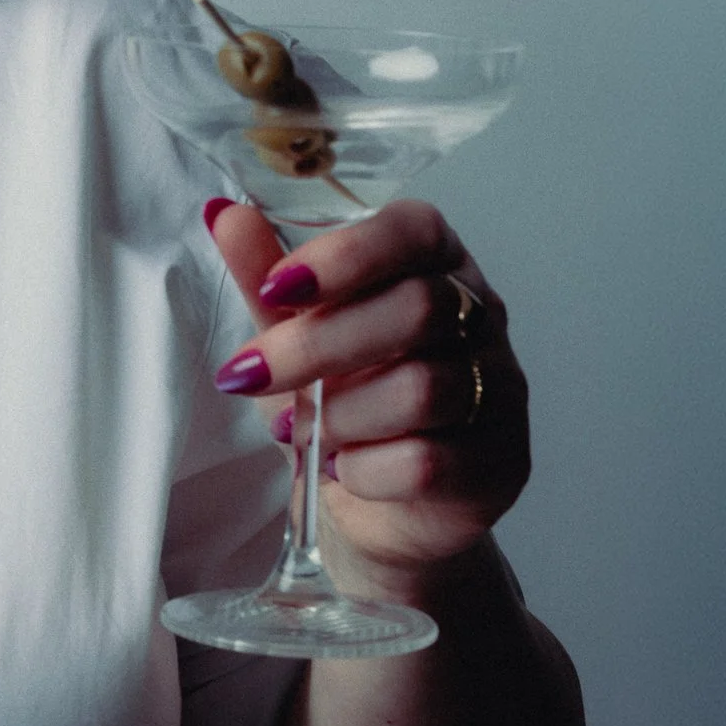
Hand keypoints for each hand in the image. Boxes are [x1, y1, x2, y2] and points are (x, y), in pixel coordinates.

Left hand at [206, 198, 529, 596]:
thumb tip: (224, 215)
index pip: (414, 231)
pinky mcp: (502, 461)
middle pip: (420, 308)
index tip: (276, 286)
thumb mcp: (294, 336)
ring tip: (304, 431)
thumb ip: (266, 277)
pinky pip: (428, 462)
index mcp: (436, 263)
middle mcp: (482, 316)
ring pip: (423, 389)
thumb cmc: (342, 403)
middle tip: (252, 375)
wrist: (381, 511)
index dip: (346, 255)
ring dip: (340, 416)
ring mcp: (501, 389)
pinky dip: (364, 469)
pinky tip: (343, 469)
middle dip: (318, 345)